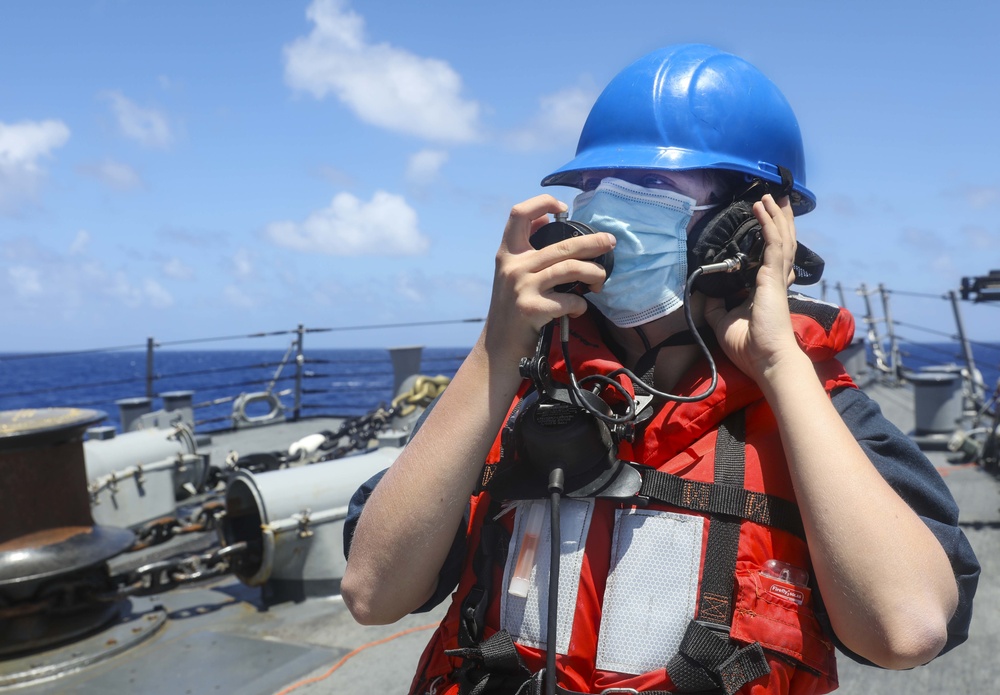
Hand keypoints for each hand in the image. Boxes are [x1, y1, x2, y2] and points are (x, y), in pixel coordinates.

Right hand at [485, 194, 614, 364]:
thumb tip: (546, 215)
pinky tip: (578, 309)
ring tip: (600, 281)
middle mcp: (513, 266)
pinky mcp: (532, 309)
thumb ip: (526, 247)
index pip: (519, 214)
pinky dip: (580, 304)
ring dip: (594, 274)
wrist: (499, 348)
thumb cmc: (512, 309)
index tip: (561, 207)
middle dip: (592, 243)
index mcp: (507, 253)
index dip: (541, 202)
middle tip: (610, 242)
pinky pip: (570, 300)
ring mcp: (522, 287)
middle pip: (561, 245)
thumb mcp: (510, 273)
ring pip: (571, 269)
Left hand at [703, 194, 802, 381]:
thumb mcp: (723, 322)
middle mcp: (777, 279)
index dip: (773, 237)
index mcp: (768, 289)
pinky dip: (768, 223)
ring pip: (781, 237)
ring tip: (770, 196)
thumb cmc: (750, 346)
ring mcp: (778, 276)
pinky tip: (762, 208)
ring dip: (775, 214)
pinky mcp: (774, 276)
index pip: (773, 256)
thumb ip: (716, 307)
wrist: (766, 359)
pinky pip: (773, 242)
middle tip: (777, 200)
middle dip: (780, 219)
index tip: (768, 221)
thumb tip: (707, 296)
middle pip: (783, 241)